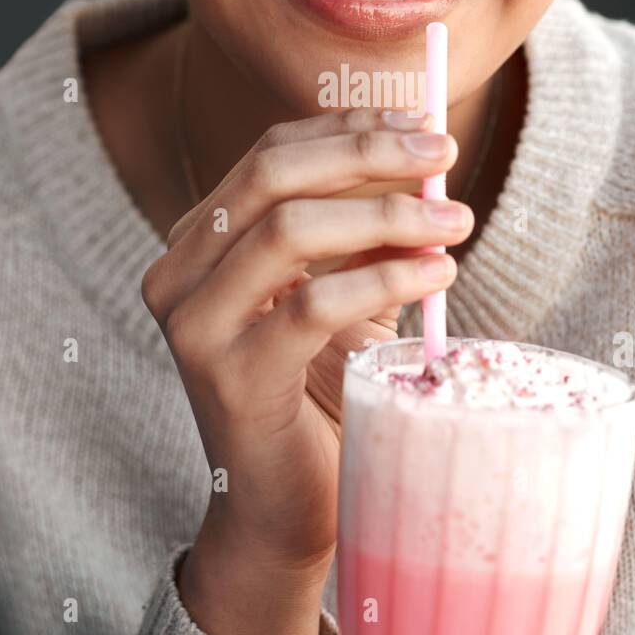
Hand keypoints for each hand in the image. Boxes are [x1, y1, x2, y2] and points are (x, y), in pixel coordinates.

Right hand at [141, 107, 471, 583]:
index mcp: (199, 243)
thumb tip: (424, 159)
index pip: (270, 153)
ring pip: (290, 229)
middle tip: (445, 153)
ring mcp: (195, 325)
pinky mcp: (229, 376)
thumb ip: (362, 231)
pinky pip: (314, 303)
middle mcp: (178, 273)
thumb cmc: (320, 395)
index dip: (349, 127)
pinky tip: (436, 275)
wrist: (289, 511)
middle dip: (368, 152)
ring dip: (387, 214)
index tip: (422, 123)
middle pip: (273, 174)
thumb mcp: (342, 294)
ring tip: (456, 223)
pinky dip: (385, 278)